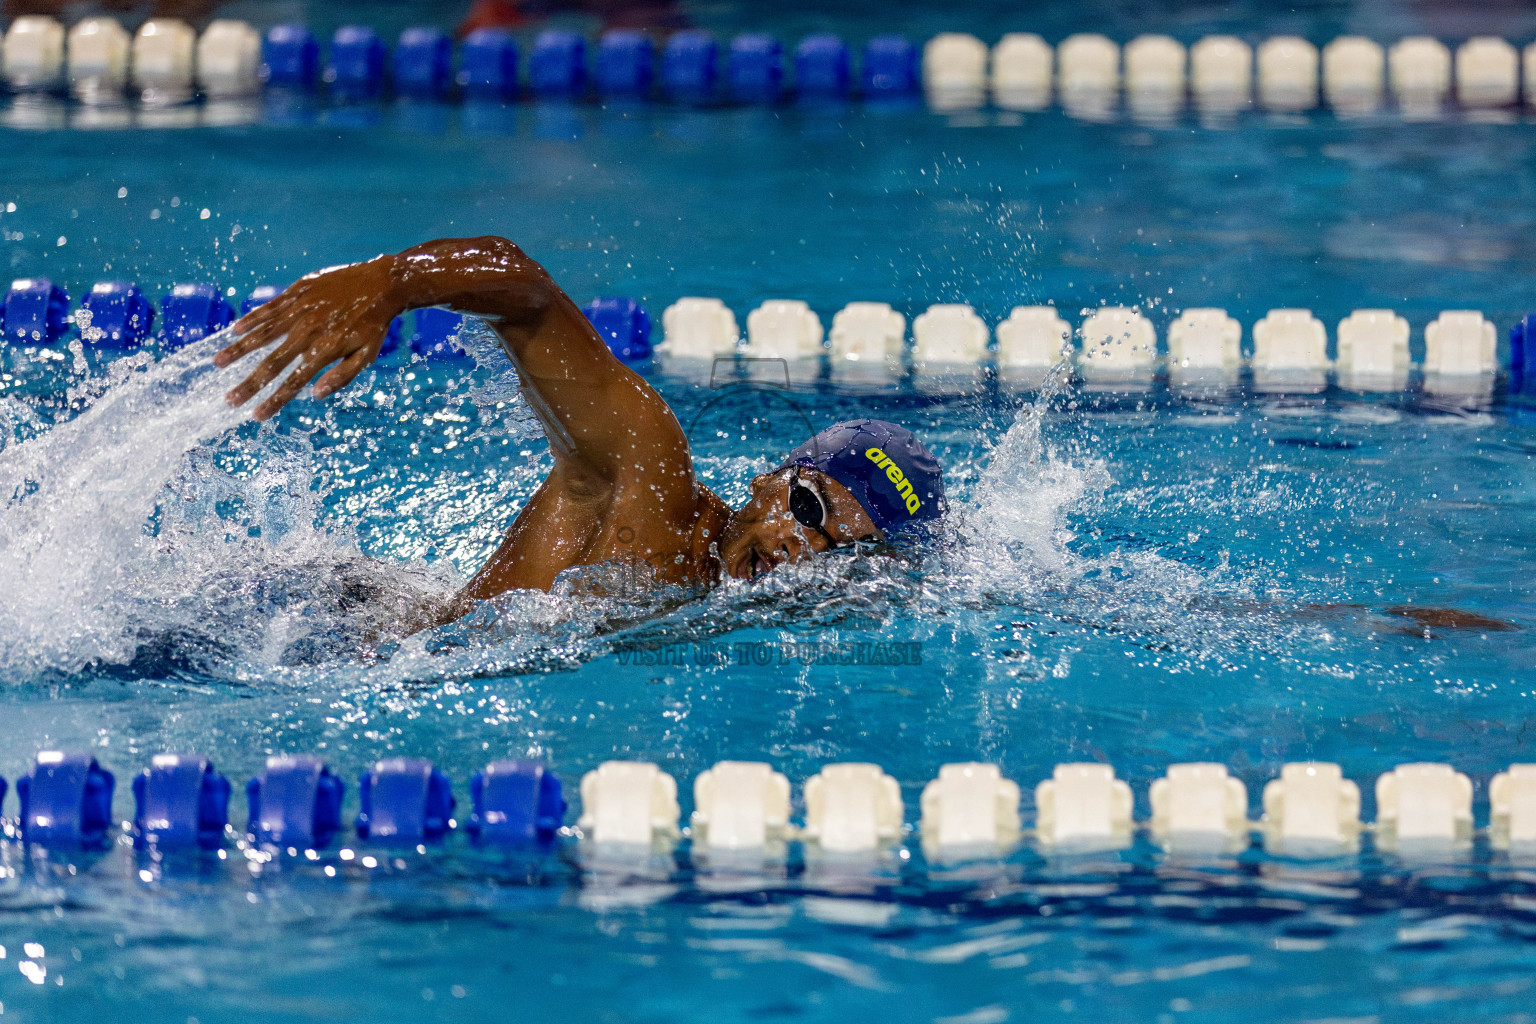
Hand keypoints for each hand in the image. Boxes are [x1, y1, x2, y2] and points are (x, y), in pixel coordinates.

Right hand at [214, 255, 401, 419]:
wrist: (382, 283)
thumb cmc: (374, 324)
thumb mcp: (366, 355)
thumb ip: (341, 376)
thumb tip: (315, 395)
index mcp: (325, 350)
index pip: (293, 382)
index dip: (273, 400)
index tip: (256, 415)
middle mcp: (308, 331)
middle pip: (272, 363)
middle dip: (249, 384)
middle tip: (229, 400)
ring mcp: (300, 310)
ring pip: (263, 333)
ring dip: (239, 350)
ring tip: (218, 363)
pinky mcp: (297, 291)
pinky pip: (269, 308)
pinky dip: (251, 319)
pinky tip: (234, 330)